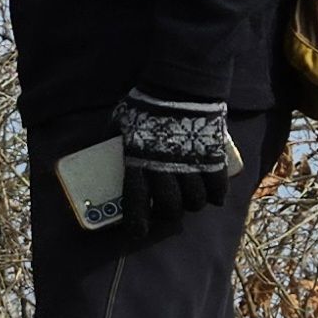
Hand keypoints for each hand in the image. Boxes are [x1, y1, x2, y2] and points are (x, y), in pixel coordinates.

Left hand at [116, 92, 235, 232]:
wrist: (180, 85)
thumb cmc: (146, 103)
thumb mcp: (120, 121)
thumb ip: (113, 138)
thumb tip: (98, 146)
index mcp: (139, 162)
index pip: (136, 202)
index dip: (137, 222)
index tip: (138, 232)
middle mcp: (165, 169)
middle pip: (170, 207)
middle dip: (168, 214)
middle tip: (166, 210)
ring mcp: (191, 164)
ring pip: (195, 201)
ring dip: (192, 204)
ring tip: (189, 200)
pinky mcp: (212, 157)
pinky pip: (218, 186)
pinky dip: (216, 195)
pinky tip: (213, 195)